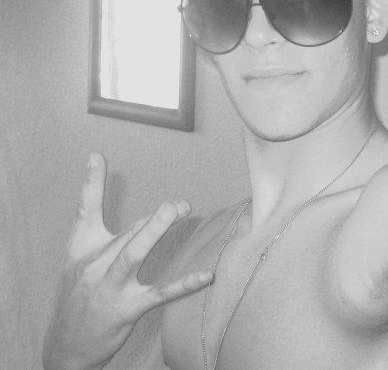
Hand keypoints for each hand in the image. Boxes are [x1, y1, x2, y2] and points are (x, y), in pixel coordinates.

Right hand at [43, 153, 212, 369]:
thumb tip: (149, 216)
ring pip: (133, 255)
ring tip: (176, 210)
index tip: (97, 156)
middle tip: (179, 203)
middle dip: (154, 217)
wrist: (65, 348)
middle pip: (126, 232)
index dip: (92, 183)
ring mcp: (110, 288)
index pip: (86, 210)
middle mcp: (95, 266)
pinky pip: (159, 294)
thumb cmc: (78, 297)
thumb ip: (112, 237)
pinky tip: (206, 275)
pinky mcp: (127, 310)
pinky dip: (184, 284)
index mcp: (82, 250)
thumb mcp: (82, 264)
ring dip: (155, 231)